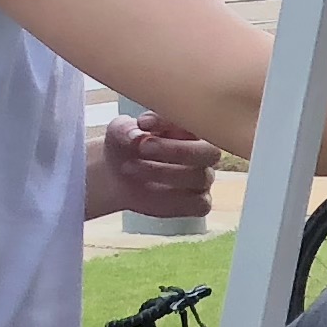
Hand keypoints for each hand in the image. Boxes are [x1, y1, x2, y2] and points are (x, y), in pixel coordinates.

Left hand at [86, 109, 217, 223]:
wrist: (116, 175)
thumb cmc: (126, 145)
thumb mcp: (119, 131)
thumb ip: (126, 129)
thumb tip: (135, 136)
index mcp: (193, 128)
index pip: (196, 122)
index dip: (171, 122)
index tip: (142, 123)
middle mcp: (204, 153)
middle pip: (209, 152)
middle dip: (177, 150)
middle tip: (142, 147)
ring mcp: (203, 179)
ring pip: (199, 177)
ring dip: (163, 172)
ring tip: (130, 168)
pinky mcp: (198, 203)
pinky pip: (198, 204)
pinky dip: (174, 198)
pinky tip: (148, 191)